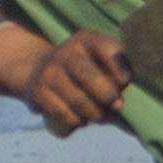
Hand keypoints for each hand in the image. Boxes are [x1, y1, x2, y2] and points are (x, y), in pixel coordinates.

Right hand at [0, 22, 131, 136]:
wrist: (41, 70)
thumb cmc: (88, 69)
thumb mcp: (104, 62)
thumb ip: (118, 75)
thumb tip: (116, 104)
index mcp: (87, 40)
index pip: (107, 49)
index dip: (119, 68)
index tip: (124, 81)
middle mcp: (66, 52)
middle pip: (89, 77)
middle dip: (108, 97)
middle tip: (116, 105)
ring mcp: (49, 72)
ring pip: (78, 102)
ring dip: (95, 114)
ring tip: (100, 114)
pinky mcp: (37, 93)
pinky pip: (63, 116)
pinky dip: (76, 122)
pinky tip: (79, 118)